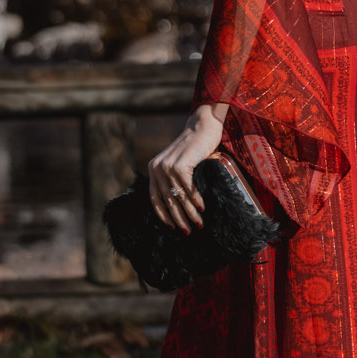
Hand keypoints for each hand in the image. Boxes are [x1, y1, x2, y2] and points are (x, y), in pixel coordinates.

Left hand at [148, 104, 225, 233]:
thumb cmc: (193, 147)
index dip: (164, 215)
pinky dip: (196, 200)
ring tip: (199, 224)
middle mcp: (157, 168)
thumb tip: (180, 205)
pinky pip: (189, 188)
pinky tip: (202, 208)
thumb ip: (174, 178)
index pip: (155, 198)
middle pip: (168, 200)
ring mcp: (168, 166)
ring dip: (190, 213)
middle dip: (179, 218)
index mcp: (154, 169)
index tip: (173, 227)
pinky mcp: (181, 165)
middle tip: (188, 231)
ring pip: (179, 196)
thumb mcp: (178, 163)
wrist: (202, 126)